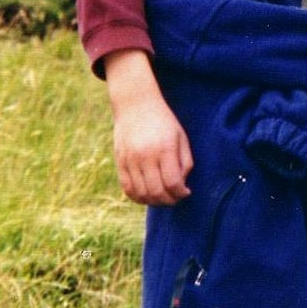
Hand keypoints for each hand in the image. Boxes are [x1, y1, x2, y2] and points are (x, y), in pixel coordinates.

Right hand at [104, 50, 193, 204]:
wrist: (136, 105)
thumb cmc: (164, 122)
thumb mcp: (180, 137)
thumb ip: (185, 162)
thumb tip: (182, 186)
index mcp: (164, 148)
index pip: (172, 182)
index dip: (181, 193)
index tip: (186, 192)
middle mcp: (145, 156)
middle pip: (157, 192)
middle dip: (169, 201)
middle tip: (175, 198)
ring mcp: (130, 160)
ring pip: (142, 194)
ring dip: (154, 202)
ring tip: (163, 197)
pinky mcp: (120, 162)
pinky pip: (127, 189)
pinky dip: (138, 197)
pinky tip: (147, 196)